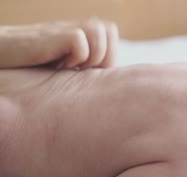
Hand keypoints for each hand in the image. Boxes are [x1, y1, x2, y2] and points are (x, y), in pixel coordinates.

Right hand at [0, 18, 117, 68]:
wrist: (2, 55)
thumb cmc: (33, 66)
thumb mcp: (67, 65)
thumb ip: (89, 65)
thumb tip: (111, 77)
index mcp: (83, 32)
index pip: (112, 34)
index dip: (107, 56)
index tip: (85, 69)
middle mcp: (76, 25)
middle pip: (110, 31)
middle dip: (102, 56)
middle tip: (79, 68)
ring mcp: (66, 27)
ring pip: (99, 34)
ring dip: (89, 57)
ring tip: (68, 66)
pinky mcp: (55, 33)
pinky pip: (79, 43)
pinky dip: (73, 58)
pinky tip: (57, 65)